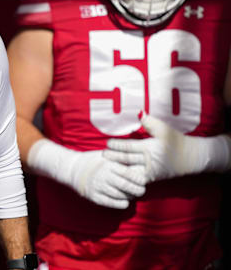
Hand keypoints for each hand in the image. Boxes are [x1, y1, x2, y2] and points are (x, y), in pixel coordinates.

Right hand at [27, 139, 145, 208]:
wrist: (73, 169)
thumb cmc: (94, 161)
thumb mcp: (107, 156)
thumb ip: (121, 160)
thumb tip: (141, 164)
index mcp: (109, 164)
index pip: (130, 174)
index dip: (139, 179)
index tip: (143, 181)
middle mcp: (104, 176)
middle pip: (127, 186)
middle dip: (138, 190)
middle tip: (141, 190)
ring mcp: (98, 187)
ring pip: (121, 196)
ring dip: (129, 197)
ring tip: (132, 195)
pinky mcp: (94, 196)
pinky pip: (112, 203)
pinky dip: (121, 203)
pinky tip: (124, 201)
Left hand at [104, 114, 230, 182]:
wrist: (191, 158)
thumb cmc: (176, 140)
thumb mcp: (164, 129)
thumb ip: (150, 122)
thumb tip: (138, 112)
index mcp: (150, 147)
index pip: (129, 146)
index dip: (116, 145)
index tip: (107, 143)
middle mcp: (149, 160)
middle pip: (127, 159)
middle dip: (113, 157)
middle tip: (101, 155)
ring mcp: (151, 171)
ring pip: (130, 171)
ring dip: (118, 169)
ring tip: (106, 166)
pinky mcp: (153, 178)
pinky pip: (137, 180)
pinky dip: (127, 179)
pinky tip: (117, 178)